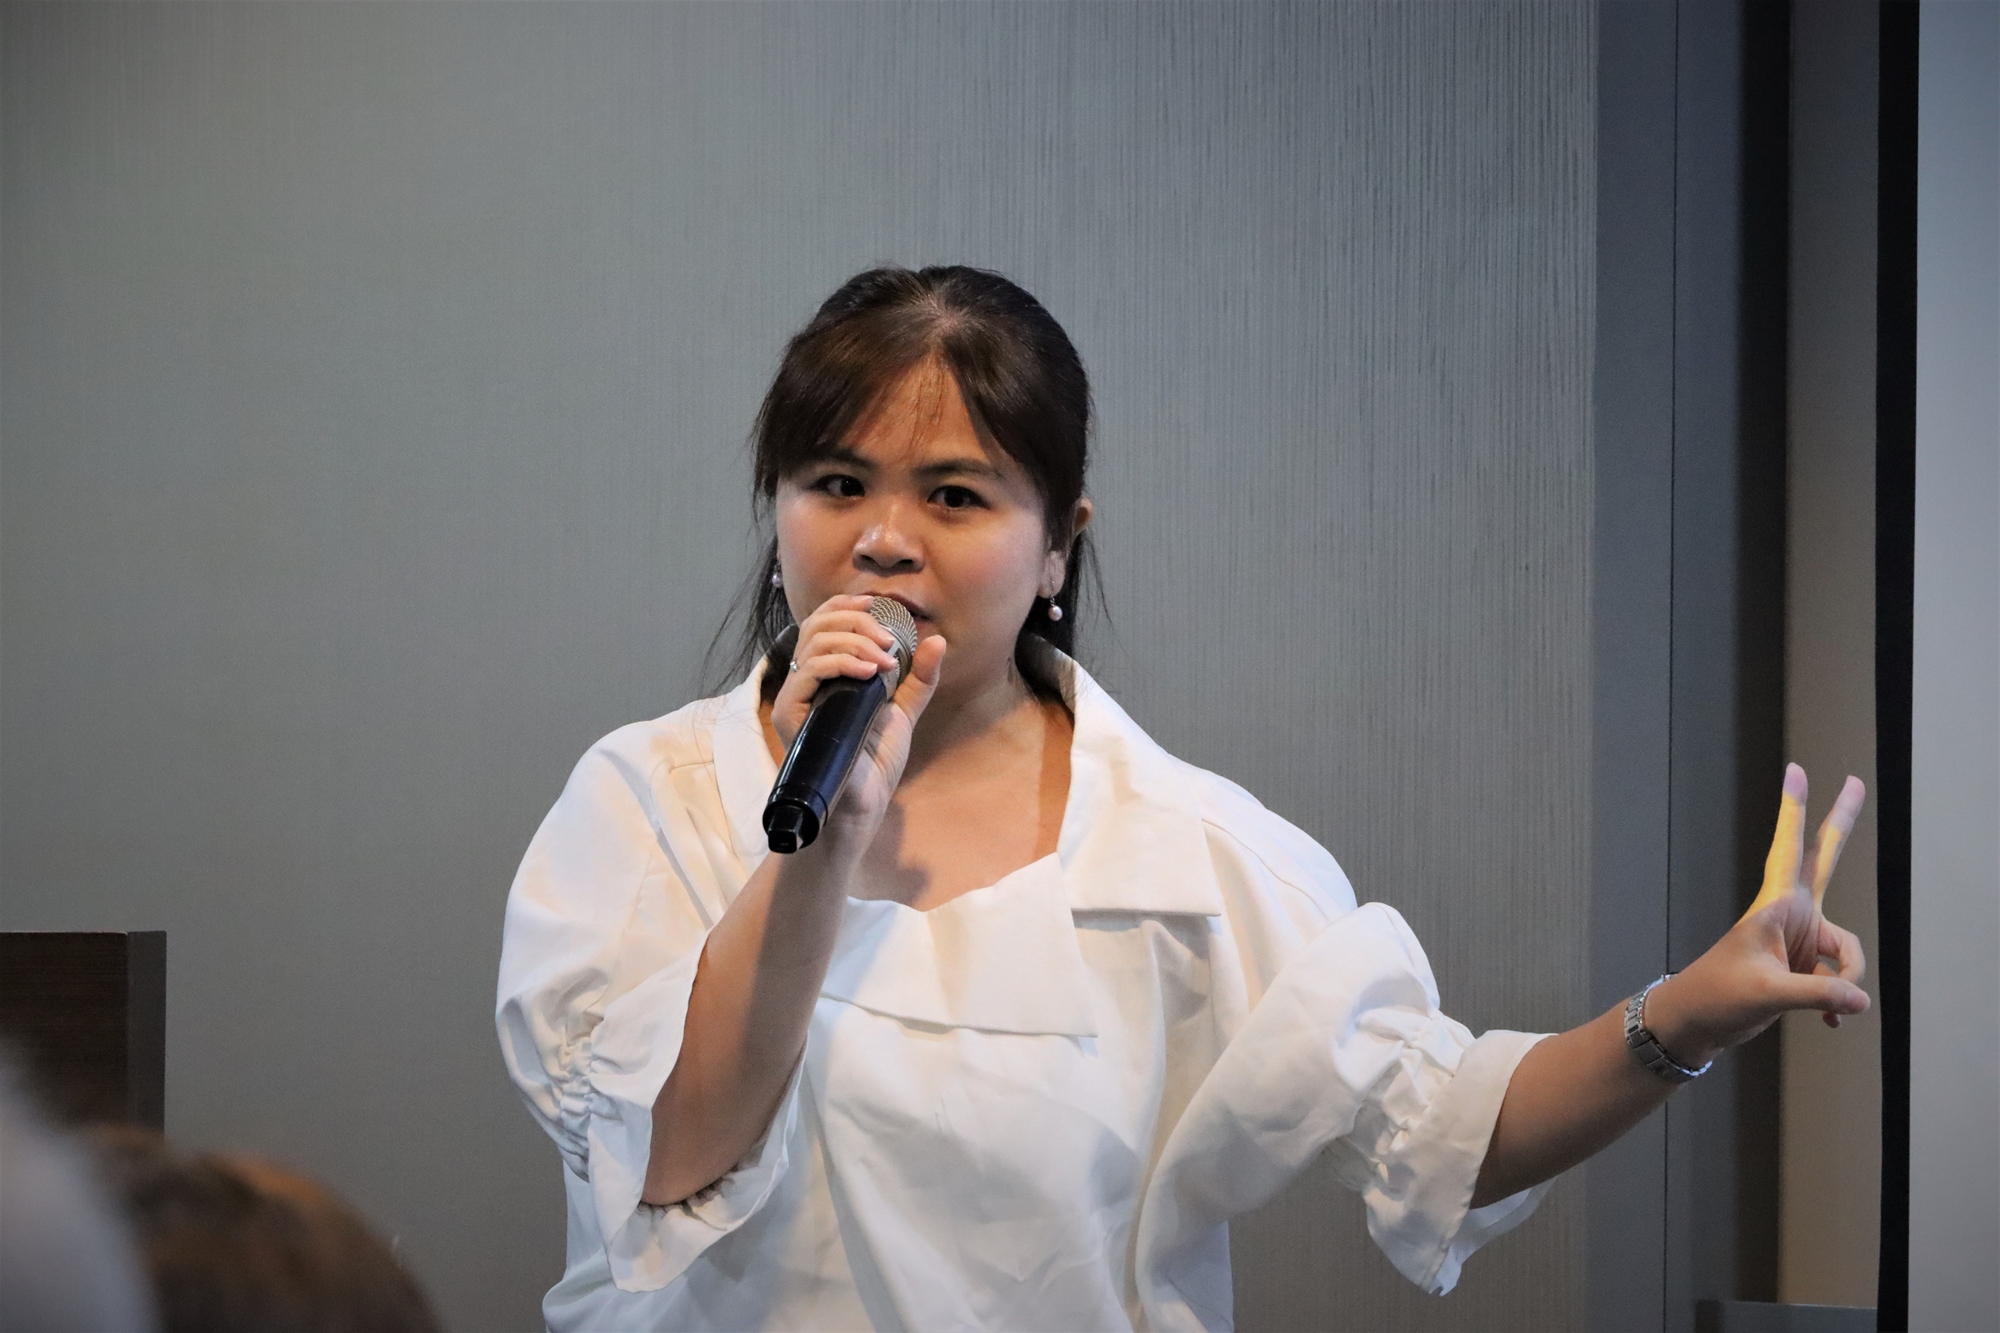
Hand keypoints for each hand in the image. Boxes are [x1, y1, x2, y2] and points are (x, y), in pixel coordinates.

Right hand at [769, 594, 946, 844]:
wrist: (862, 805)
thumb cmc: (875, 762)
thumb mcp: (903, 710)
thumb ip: (919, 677)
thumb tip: (937, 640)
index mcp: (826, 674)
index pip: (823, 622)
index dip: (846, 605)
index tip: (878, 605)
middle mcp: (805, 681)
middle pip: (817, 624)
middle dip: (856, 621)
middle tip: (889, 641)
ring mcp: (795, 697)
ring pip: (813, 642)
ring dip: (854, 641)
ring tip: (885, 660)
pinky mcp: (790, 714)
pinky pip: (808, 672)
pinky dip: (840, 662)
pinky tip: (869, 671)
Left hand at [1646, 764, 1869, 1066]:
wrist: (1694, 1022)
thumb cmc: (1717, 997)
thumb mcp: (1769, 994)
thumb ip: (1819, 994)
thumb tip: (1861, 999)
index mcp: (1775, 906)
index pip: (1789, 848)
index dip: (1794, 810)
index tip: (1795, 769)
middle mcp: (1791, 915)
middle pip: (1825, 859)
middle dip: (1841, 821)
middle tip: (1857, 782)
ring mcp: (1799, 939)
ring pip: (1847, 950)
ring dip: (1845, 980)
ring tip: (1827, 1011)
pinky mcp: (1802, 965)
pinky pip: (1838, 980)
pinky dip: (1837, 1000)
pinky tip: (1829, 1023)